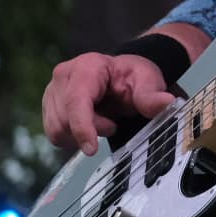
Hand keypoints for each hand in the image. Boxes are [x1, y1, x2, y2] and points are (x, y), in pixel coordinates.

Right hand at [42, 53, 176, 155]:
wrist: (123, 75)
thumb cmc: (134, 76)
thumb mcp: (148, 81)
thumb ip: (152, 95)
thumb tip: (167, 103)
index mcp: (86, 67)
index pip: (76, 101)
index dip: (82, 127)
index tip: (92, 149)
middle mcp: (63, 76)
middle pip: (65, 119)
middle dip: (92, 129)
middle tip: (114, 123)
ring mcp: (52, 91)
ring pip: (57, 129)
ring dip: (82, 134)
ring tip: (104, 122)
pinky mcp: (49, 106)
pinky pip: (55, 134)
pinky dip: (74, 136)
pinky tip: (91, 125)